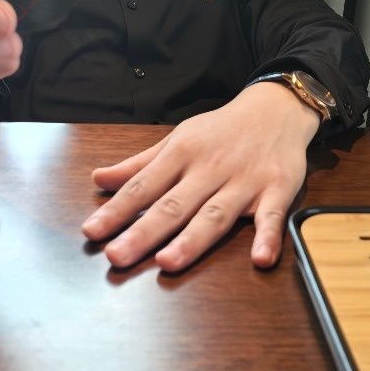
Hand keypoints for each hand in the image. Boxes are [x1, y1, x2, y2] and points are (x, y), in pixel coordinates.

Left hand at [81, 83, 320, 271]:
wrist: (277, 107)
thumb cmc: (221, 130)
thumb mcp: (177, 140)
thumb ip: (139, 165)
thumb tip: (98, 179)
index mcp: (181, 154)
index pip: (142, 187)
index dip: (116, 210)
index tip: (92, 232)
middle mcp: (209, 169)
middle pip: (173, 206)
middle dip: (143, 232)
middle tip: (116, 256)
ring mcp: (244, 181)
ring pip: (214, 215)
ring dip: (192, 240)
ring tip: (168, 262)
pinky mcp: (277, 190)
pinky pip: (273, 216)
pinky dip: (269, 237)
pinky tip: (261, 259)